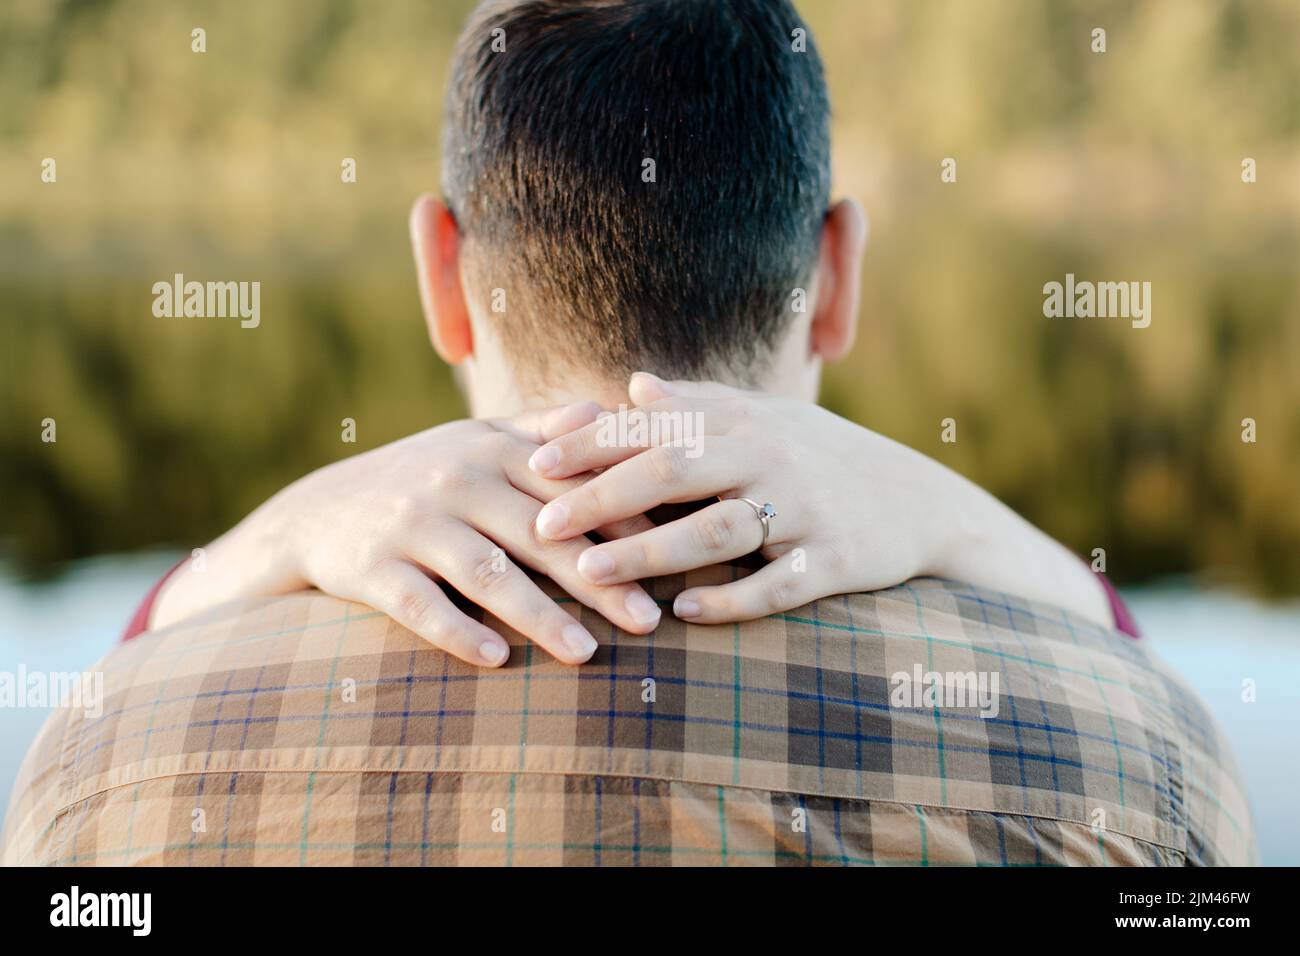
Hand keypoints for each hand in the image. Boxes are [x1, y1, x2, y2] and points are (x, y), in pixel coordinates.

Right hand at [151, 403, 663, 665]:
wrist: (317, 511)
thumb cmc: (421, 477)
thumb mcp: (474, 439)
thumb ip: (541, 429)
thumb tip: (608, 406)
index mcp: (491, 450)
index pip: (570, 486)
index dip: (622, 520)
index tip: (672, 553)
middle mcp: (455, 482)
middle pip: (539, 534)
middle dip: (598, 578)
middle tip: (648, 619)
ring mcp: (413, 525)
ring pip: (487, 574)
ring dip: (539, 615)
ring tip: (586, 653)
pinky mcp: (374, 567)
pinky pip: (421, 606)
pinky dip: (459, 632)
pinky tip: (497, 660)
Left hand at [528, 373, 1112, 627]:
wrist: (918, 500)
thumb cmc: (819, 457)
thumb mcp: (763, 418)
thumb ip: (695, 402)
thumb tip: (630, 385)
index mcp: (740, 421)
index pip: (651, 428)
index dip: (589, 444)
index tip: (530, 463)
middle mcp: (768, 456)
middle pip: (673, 472)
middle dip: (602, 497)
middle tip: (542, 524)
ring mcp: (804, 507)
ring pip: (717, 529)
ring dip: (652, 551)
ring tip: (593, 570)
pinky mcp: (836, 558)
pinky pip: (779, 582)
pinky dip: (733, 599)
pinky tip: (686, 613)